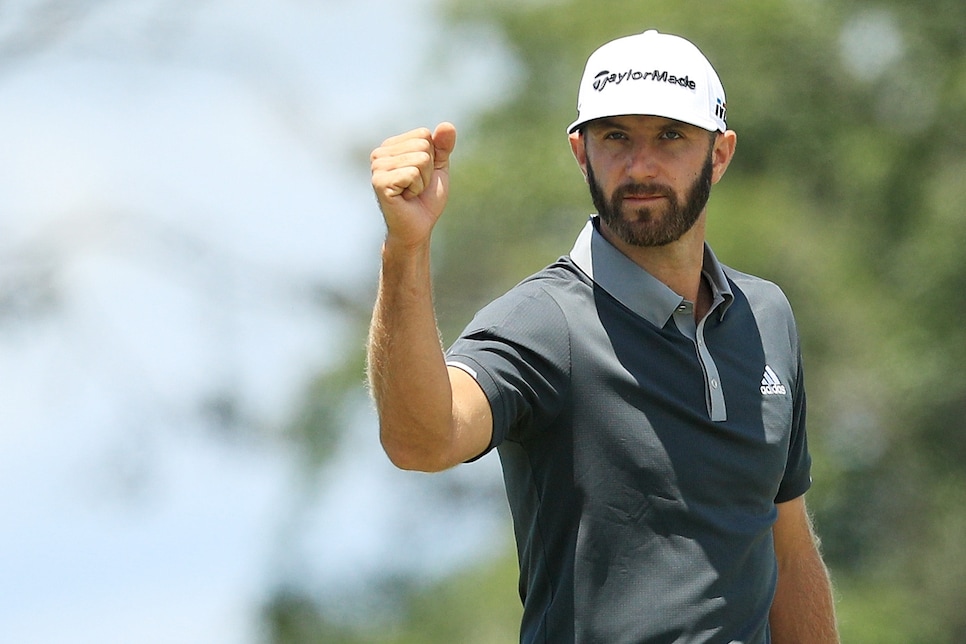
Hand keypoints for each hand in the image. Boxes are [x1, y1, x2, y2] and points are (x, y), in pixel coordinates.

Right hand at [370, 122, 457, 248]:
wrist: (417, 228)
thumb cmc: (425, 199)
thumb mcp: (438, 168)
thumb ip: (442, 146)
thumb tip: (447, 125)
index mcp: (391, 146)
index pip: (424, 134)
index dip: (432, 158)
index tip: (421, 176)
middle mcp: (380, 153)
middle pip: (423, 145)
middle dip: (428, 170)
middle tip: (416, 187)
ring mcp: (377, 167)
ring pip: (420, 160)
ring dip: (423, 181)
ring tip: (410, 193)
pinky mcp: (379, 182)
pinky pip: (412, 174)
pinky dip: (416, 189)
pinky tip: (405, 198)